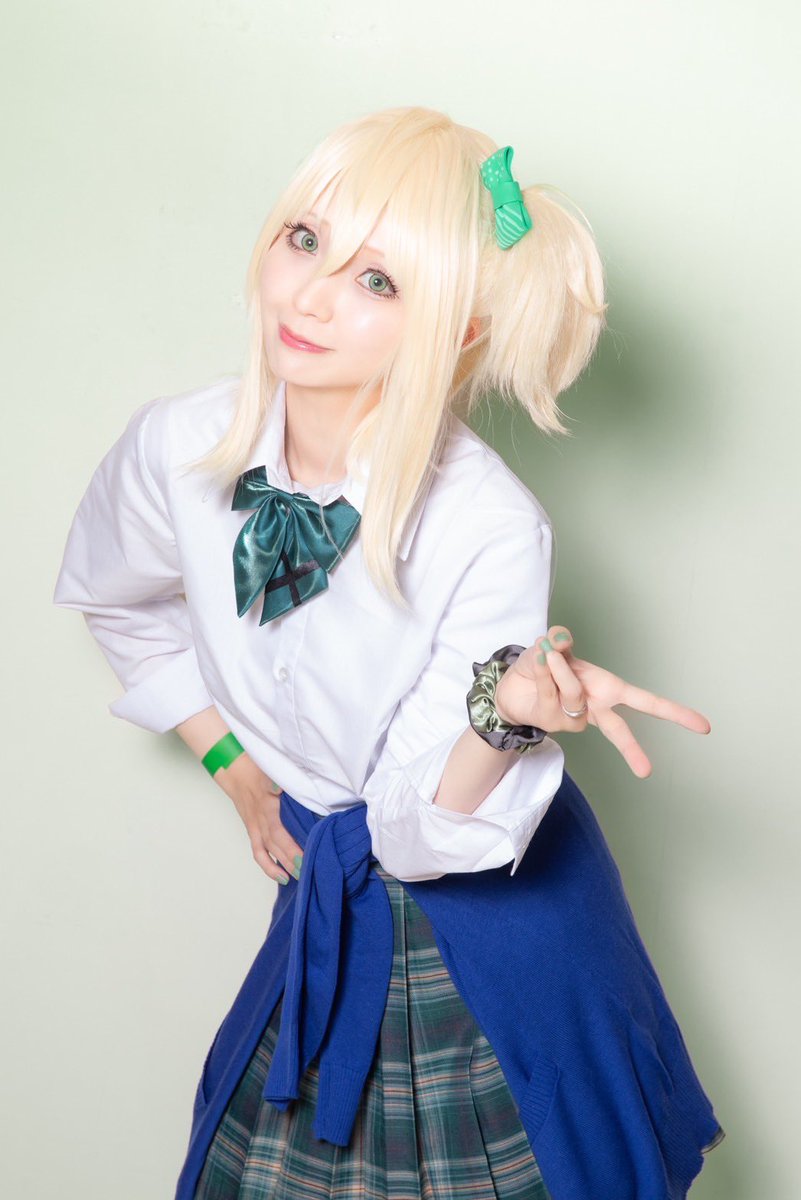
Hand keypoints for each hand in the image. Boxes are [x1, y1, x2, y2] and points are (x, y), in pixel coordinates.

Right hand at [213, 753, 304, 883]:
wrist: (234, 771)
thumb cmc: (255, 769)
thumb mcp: (269, 772)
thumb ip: (277, 782)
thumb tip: (284, 787)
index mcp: (267, 809)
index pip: (281, 833)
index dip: (293, 847)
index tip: (307, 856)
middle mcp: (261, 822)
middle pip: (277, 846)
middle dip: (293, 860)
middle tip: (309, 871)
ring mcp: (256, 828)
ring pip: (269, 852)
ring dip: (283, 866)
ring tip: (299, 878)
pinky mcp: (253, 830)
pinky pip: (258, 852)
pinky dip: (268, 865)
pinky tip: (281, 875)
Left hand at [493, 625, 710, 778]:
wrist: (512, 684)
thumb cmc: (543, 666)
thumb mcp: (553, 647)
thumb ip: (558, 640)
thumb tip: (559, 636)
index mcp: (607, 689)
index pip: (646, 702)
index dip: (675, 713)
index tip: (703, 727)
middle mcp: (595, 707)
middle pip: (618, 730)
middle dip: (631, 748)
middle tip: (646, 772)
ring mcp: (574, 718)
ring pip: (574, 695)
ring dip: (561, 671)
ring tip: (549, 657)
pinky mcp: (552, 722)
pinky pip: (551, 693)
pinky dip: (544, 675)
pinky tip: (540, 665)